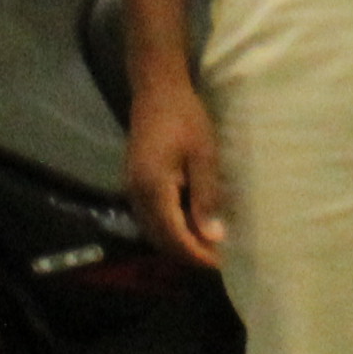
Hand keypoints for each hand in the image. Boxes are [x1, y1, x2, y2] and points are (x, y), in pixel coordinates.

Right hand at [127, 69, 228, 270]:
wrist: (157, 89)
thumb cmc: (185, 116)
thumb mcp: (204, 154)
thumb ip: (206, 196)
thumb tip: (214, 236)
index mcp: (152, 188)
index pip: (173, 236)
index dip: (196, 254)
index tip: (221, 264)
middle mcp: (136, 194)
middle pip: (160, 239)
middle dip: (188, 253)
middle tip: (218, 258)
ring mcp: (131, 189)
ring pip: (153, 230)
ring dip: (178, 242)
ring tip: (209, 245)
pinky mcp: (135, 183)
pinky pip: (151, 217)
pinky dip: (170, 227)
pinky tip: (192, 223)